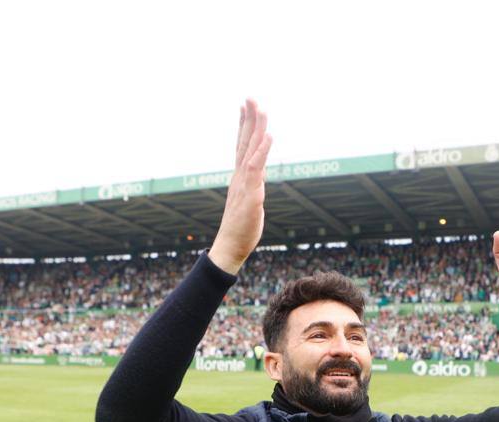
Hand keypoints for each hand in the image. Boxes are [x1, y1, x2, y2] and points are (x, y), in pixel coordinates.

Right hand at [209, 99, 273, 274]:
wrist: (230, 246)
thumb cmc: (240, 228)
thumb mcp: (249, 203)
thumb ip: (252, 189)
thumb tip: (255, 183)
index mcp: (240, 177)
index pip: (242, 146)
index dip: (243, 126)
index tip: (244, 107)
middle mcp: (241, 176)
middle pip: (245, 142)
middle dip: (248, 119)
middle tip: (249, 97)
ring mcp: (245, 183)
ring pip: (251, 150)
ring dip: (256, 128)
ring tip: (260, 108)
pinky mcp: (251, 192)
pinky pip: (256, 167)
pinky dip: (262, 150)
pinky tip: (268, 135)